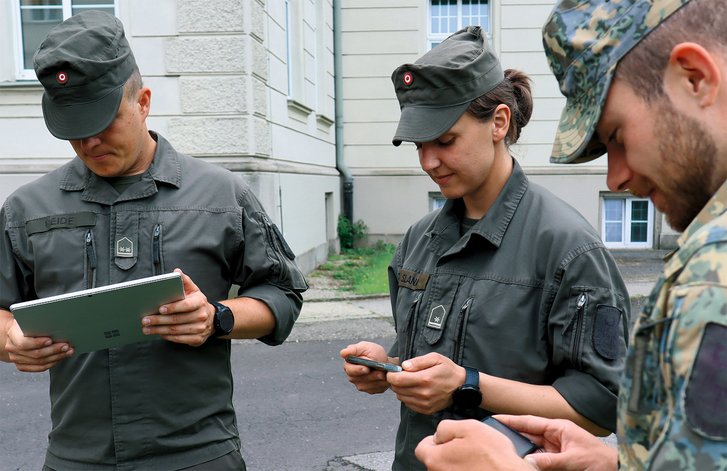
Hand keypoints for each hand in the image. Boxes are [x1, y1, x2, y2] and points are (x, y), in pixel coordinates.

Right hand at [4, 319, 72, 371]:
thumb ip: (38, 321)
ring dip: (57, 357)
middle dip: (53, 350)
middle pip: (35, 354)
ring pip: (39, 362)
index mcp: (12, 335)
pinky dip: (52, 363)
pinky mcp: (23, 365)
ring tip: (68, 351)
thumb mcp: (29, 319)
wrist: (16, 333)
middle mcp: (12, 349)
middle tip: (66, 345)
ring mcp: (17, 359)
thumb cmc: (26, 324)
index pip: (23, 343)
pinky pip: (40, 367)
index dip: (37, 343)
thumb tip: (54, 322)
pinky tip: (61, 357)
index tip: (50, 340)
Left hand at [141, 269, 214, 346]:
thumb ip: (184, 280)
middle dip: (159, 320)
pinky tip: (158, 334)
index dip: (173, 307)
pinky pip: (179, 339)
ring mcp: (200, 329)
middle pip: (177, 319)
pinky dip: (167, 337)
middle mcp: (202, 316)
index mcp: (200, 302)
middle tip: (145, 320)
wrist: (212, 319)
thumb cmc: (197, 303)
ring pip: (176, 330)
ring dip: (159, 330)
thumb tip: (176, 272)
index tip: (160, 308)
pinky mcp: (197, 339)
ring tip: (147, 328)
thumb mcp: (193, 290)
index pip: (186, 305)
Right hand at [340, 341, 391, 393]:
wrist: (386, 361)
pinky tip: (385, 379)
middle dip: (370, 376)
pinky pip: (374, 390)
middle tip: (380, 373)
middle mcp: (352, 376)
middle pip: (358, 380)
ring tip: (384, 375)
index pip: (350, 370)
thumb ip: (353, 349)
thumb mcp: (365, 347)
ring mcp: (360, 384)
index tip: (366, 368)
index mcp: (349, 365)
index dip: (358, 370)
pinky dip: (381, 385)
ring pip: (366, 386)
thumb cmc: (373, 352)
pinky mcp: (369, 390)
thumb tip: (342, 353)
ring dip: (376, 381)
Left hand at [387, 352, 465, 414]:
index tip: (393, 371)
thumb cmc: (448, 370)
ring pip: (401, 397)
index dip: (391, 375)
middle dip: (395, 381)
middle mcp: (423, 393)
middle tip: (402, 375)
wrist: (462, 386)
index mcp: (425, 379)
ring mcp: (424, 404)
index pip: (397, 380)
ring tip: (410, 383)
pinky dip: (408, 397)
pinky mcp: (426, 410)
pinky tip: (415, 390)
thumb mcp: (435, 358)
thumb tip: (404, 366)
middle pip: (397, 389)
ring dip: (401, 389)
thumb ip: (418, 361)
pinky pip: (408, 404)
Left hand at [415, 419, 532, 470]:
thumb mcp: (469, 427)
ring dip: (458, 462)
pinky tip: (479, 467)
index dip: (436, 439)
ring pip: (449, 468)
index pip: (422, 447)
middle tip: (468, 446)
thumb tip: (438, 434)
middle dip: (448, 451)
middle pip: (436, 459)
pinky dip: (466, 470)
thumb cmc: (494, 457)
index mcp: (435, 459)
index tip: (449, 438)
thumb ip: (445, 427)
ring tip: (477, 458)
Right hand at [495, 415, 616, 470]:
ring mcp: (555, 449)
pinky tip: (521, 464)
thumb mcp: (574, 460)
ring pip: (531, 449)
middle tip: (495, 439)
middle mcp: (554, 436)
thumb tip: (526, 462)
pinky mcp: (557, 461)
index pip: (529, 422)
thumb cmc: (601, 462)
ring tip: (505, 452)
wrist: (616, 470)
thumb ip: (549, 461)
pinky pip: (538, 461)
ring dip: (521, 452)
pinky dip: (529, 462)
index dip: (511, 420)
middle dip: (512, 437)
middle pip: (527, 435)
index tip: (495, 419)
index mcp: (558, 427)